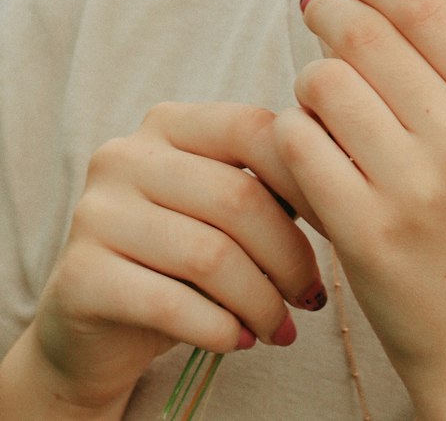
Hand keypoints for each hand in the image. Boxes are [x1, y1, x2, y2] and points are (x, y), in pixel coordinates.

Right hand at [15, 102, 324, 414]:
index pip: (252, 128)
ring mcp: (96, 213)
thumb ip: (270, 182)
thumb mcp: (224, 208)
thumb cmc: (179, 259)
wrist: (94, 330)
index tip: (339, 225)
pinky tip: (238, 340)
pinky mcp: (79, 276)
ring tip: (278, 327)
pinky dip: (220, 329)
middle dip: (288, 256)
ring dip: (260, 301)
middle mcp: (124, 155)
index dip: (306, 176)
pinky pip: (171, 304)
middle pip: (237, 197)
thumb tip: (348, 176)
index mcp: (167, 123)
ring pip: (210, 255)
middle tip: (310, 297)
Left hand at [274, 0, 445, 414]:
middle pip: (366, 35)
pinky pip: (297, 144)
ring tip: (321, 96)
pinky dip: (291, 134)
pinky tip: (306, 144)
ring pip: (323, 83)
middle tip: (314, 7)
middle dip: (329, 12)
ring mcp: (417, 190)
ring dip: (310, 79)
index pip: (427, 7)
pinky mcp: (365, 234)